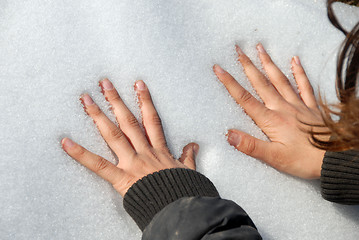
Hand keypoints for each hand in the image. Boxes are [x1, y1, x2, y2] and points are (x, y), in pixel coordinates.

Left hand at [61, 79, 198, 195]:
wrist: (179, 207)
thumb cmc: (182, 190)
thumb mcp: (188, 171)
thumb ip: (188, 157)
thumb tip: (193, 146)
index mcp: (159, 150)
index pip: (151, 120)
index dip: (144, 101)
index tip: (138, 84)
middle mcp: (144, 151)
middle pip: (128, 121)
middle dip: (116, 100)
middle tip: (104, 84)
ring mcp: (132, 162)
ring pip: (113, 135)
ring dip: (98, 116)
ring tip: (86, 100)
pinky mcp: (121, 178)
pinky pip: (99, 165)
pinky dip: (81, 154)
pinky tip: (66, 143)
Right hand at [213, 44, 327, 178]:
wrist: (334, 158)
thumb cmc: (304, 160)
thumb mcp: (274, 158)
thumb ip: (251, 146)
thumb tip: (229, 134)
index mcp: (271, 120)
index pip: (244, 99)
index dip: (229, 83)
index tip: (219, 68)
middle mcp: (282, 108)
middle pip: (261, 83)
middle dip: (247, 66)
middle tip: (238, 50)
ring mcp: (297, 105)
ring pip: (279, 80)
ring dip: (268, 63)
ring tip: (260, 48)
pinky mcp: (311, 107)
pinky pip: (304, 85)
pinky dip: (298, 72)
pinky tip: (294, 60)